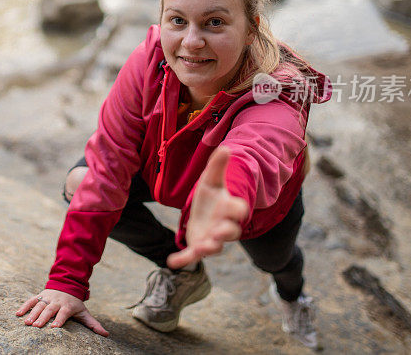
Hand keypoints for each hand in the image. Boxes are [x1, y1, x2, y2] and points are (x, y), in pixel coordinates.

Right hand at [16, 289, 108, 336]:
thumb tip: (106, 334)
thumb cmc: (75, 303)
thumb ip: (93, 324)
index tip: (54, 327)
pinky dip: (24, 306)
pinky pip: (31, 300)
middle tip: (36, 326)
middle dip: (42, 318)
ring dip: (32, 314)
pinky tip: (17, 314)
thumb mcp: (84, 312)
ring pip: (39, 305)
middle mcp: (56, 301)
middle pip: (49, 310)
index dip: (59, 320)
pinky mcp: (40, 295)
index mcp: (67, 306)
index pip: (63, 313)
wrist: (67, 284)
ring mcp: (47, 297)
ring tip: (26, 323)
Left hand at [167, 146, 249, 268]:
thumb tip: (225, 148)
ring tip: (202, 248)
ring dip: (209, 248)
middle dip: (226, 232)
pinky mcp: (197, 246)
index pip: (238, 210)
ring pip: (215, 247)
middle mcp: (223, 225)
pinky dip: (183, 260)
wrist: (202, 211)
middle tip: (219, 231)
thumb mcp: (211, 179)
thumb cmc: (210, 195)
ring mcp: (211, 238)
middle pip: (231, 232)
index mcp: (228, 208)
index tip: (235, 208)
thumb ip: (217, 165)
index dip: (238, 209)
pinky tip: (172, 262)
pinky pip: (192, 255)